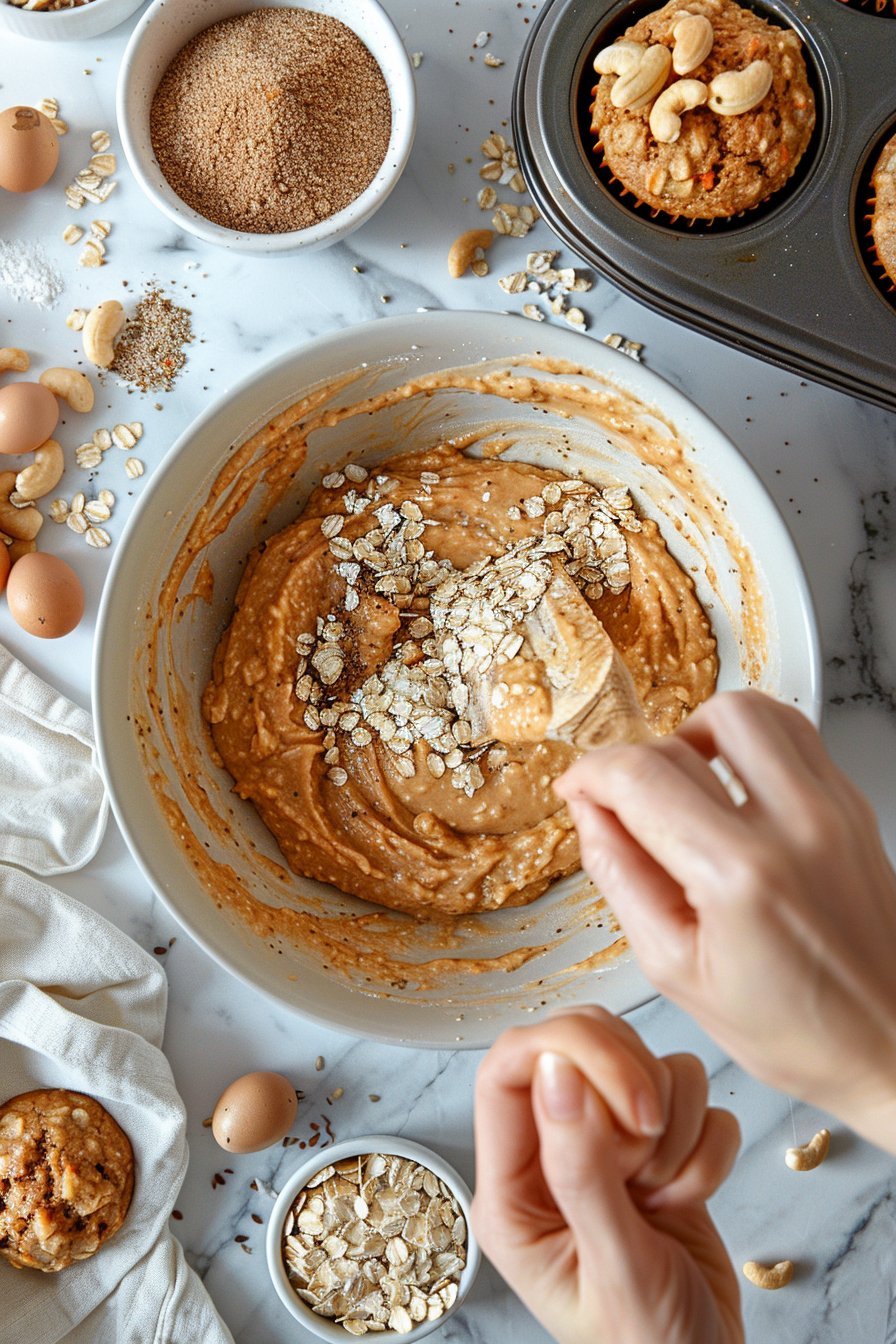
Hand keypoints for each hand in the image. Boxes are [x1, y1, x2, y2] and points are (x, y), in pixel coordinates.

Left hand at [472, 1008, 741, 1343]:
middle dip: (632, 1089)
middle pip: (579, 1045)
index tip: (634, 1104)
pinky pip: (692, 1095)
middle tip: (648, 1160)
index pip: (510, 1064)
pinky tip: (690, 1198)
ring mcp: (604, 1147)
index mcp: (510, 1190)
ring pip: (642, 1063)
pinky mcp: (658, 1147)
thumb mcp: (614, 1270)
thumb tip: (554, 1067)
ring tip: (664, 1195)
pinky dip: (707, 1144)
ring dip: (675, 1124)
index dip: (573, 1054)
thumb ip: (581, 1171)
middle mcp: (549, 1156)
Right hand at [554, 690, 895, 1151]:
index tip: (577, 790)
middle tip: (626, 802)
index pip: (640, 778)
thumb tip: (589, 814)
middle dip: (637, 761)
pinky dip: (747, 746)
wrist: (889, 1044)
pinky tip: (731, 792)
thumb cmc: (795, 1030)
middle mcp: (794, 826)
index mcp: (739, 878)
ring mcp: (833, 807)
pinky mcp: (853, 803)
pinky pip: (791, 733)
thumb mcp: (675, 971)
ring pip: (748, 710)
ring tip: (684, 782)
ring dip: (698, 733)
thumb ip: (621, 878)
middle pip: (689, 732)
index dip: (591, 774)